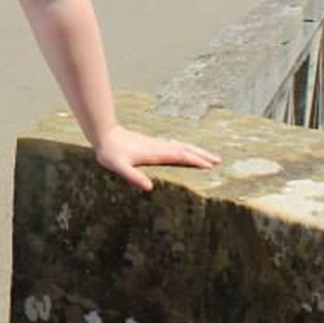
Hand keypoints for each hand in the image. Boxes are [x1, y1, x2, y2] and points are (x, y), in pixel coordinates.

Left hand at [94, 126, 220, 192]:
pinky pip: (174, 146)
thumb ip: (133, 176)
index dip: (195, 160)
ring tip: (209, 156)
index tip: (211, 166)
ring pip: (181, 146)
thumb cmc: (110, 153)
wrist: (104, 134)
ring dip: (196, 151)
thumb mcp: (119, 167)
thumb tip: (149, 188)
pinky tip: (186, 151)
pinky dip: (186, 148)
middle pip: (185, 149)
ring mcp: (156, 144)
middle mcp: (159, 147)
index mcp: (156, 153)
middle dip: (202, 155)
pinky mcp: (152, 144)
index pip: (180, 156)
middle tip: (219, 161)